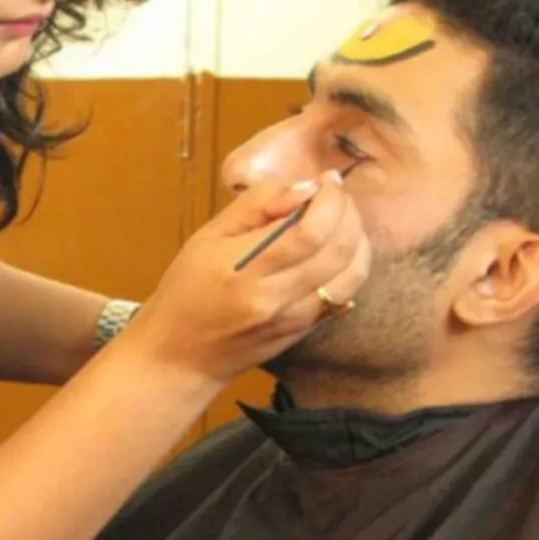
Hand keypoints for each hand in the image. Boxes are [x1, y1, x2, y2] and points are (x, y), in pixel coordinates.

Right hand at [119, 171, 373, 386]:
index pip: (308, 232)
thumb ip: (255, 206)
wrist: (178, 358)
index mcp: (241, 270)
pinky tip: (340, 252)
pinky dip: (353, 267)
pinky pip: (345, 296)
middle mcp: (272, 298)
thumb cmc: (184, 292)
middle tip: (337, 195)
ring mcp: (291, 319)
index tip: (326, 181)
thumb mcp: (206, 239)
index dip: (330, 201)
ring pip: (351, 274)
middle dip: (348, 213)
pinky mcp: (302, 332)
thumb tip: (305, 186)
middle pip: (337, 249)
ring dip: (359, 240)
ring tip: (344, 221)